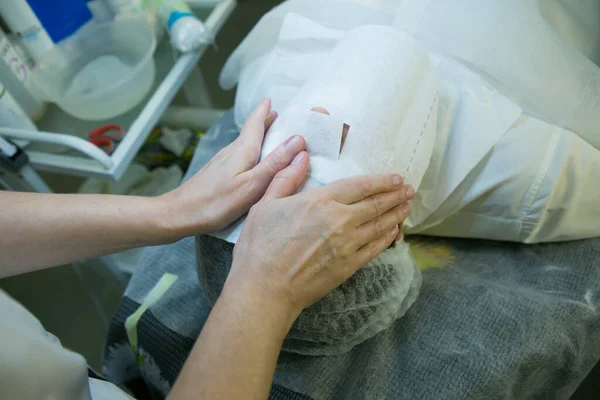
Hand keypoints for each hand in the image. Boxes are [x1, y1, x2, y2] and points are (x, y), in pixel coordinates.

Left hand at [160, 98, 306, 236]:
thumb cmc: (217, 202)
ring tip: (271, 137)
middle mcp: (231, 151)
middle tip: (277, 115)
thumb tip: (298, 139)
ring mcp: (222, 162)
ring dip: (258, 138)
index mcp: (243, 150)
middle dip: (264, 122)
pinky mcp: (217, 174)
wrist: (180, 214)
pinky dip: (251, 153)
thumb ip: (275, 163)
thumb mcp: (253, 185)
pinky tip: (253, 163)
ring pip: (244, 144)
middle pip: (250, 132)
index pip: (255, 123)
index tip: (271, 100)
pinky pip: (239, 157)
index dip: (264, 111)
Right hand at [226, 156, 414, 323]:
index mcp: (320, 201)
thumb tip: (301, 154)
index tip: (396, 177)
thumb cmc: (259, 245)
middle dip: (396, 195)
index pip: (360, 185)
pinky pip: (375, 248)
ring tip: (408, 207)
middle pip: (375, 204)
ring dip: (396, 214)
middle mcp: (340, 220)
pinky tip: (394, 232)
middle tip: (410, 189)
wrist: (266, 288)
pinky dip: (388, 238)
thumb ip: (286, 178)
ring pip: (380, 225)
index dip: (381, 180)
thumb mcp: (264, 204)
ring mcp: (348, 244)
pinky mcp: (349, 265)